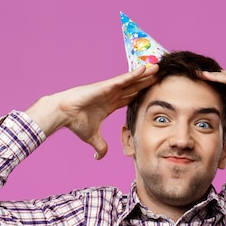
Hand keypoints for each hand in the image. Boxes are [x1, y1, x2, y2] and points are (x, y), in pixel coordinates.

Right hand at [26, 65, 158, 158]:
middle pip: (134, 87)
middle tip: (162, 77)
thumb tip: (99, 157)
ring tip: (158, 68)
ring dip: (145, 75)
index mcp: (111, 104)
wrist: (64, 114)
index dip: (142, 94)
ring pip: (132, 81)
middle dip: (147, 82)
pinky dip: (134, 74)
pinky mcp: (106, 86)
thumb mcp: (92, 137)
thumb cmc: (75, 122)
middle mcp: (112, 94)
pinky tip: (145, 69)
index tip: (154, 92)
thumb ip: (100, 146)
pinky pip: (123, 79)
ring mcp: (110, 89)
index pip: (130, 98)